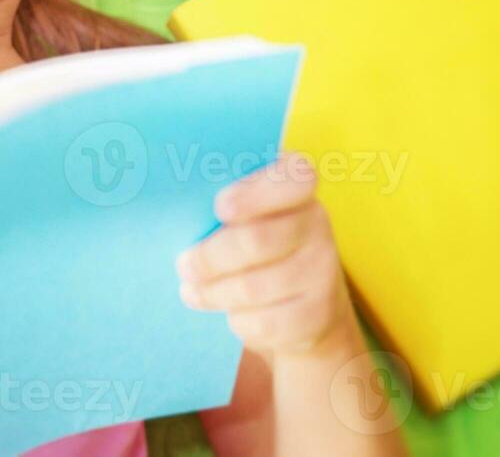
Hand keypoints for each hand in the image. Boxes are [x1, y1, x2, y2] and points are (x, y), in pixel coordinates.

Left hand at [175, 151, 348, 355]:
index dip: (254, 194)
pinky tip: (229, 312)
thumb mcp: (248, 215)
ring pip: (253, 287)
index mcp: (297, 188)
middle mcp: (318, 224)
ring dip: (213, 292)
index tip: (220, 208)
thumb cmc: (258, 244)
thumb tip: (175, 214)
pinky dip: (237, 319)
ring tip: (192, 289)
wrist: (307, 305)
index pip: (294, 177)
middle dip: (211, 257)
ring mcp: (323, 270)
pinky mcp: (319, 313)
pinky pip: (264, 322)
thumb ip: (224, 206)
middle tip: (183, 264)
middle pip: (257, 240)